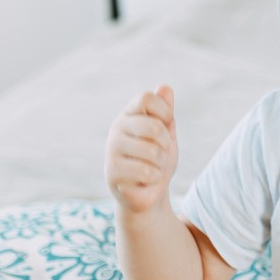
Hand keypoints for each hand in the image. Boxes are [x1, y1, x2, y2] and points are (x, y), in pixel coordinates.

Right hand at [105, 83, 177, 213]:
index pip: (146, 98)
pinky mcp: (112, 172)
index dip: (164, 111)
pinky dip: (154, 179)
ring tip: (152, 169)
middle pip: (154, 127)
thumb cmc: (157, 160)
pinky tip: (144, 181)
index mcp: (129, 115)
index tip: (167, 124)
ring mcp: (112, 150)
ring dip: (161, 165)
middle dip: (166, 145)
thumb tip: (165, 87)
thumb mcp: (167, 134)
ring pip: (153, 152)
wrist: (149, 193)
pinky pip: (147, 172)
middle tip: (160, 154)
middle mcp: (116, 129)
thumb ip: (165, 112)